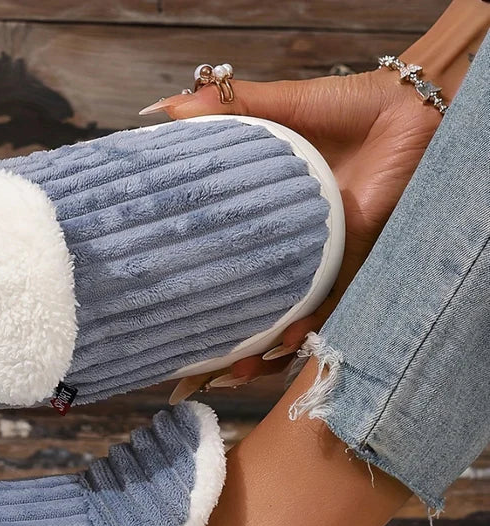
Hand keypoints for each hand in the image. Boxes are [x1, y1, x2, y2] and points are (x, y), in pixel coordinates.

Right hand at [161, 68, 442, 401]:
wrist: (411, 111)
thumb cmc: (350, 108)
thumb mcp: (281, 107)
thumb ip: (229, 110)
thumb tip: (165, 111)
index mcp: (261, 218)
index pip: (221, 259)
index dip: (194, 284)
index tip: (161, 304)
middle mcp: (285, 250)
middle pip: (248, 304)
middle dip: (222, 339)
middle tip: (188, 367)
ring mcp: (316, 263)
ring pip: (283, 320)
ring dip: (260, 351)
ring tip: (233, 372)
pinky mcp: (350, 264)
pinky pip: (328, 308)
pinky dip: (309, 327)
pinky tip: (287, 341)